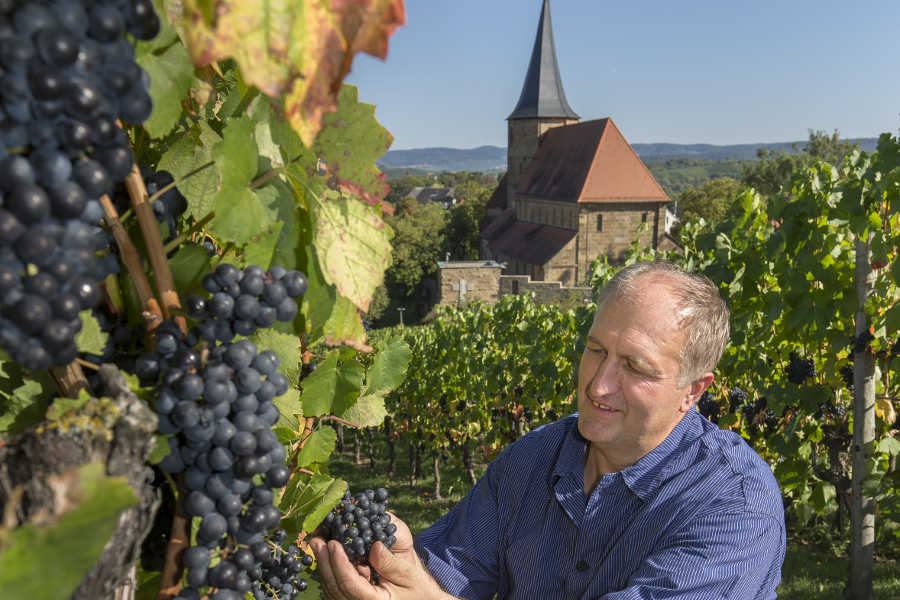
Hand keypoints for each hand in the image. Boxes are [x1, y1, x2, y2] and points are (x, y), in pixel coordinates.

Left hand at [309, 514, 453, 599]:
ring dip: (323, 567)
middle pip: (335, 588)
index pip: (350, 584)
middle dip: (325, 563)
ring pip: (331, 591)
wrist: (419, 599)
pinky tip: (325, 557)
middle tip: (317, 540)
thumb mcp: (408, 573)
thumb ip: (390, 563)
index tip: (334, 543)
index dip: (339, 563)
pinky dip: (328, 574)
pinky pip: (335, 591)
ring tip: (318, 545)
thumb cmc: (415, 587)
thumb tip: (374, 546)